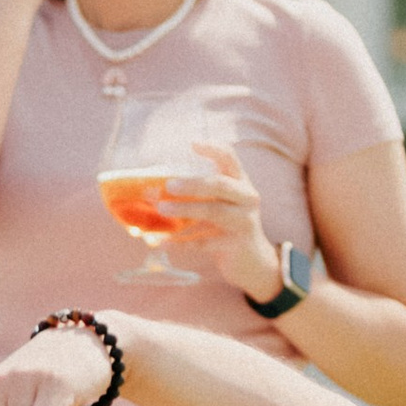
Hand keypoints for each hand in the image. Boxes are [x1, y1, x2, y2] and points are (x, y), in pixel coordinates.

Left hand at [153, 142, 289, 303]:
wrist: (253, 261)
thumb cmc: (228, 226)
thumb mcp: (223, 204)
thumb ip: (198, 194)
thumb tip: (152, 190)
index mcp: (241, 182)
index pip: (230, 158)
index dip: (213, 149)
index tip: (192, 143)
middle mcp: (246, 198)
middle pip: (220, 184)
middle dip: (193, 183)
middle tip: (169, 185)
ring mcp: (244, 222)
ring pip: (213, 212)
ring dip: (184, 209)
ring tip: (161, 209)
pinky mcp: (235, 245)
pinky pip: (204, 243)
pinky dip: (180, 243)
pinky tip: (162, 242)